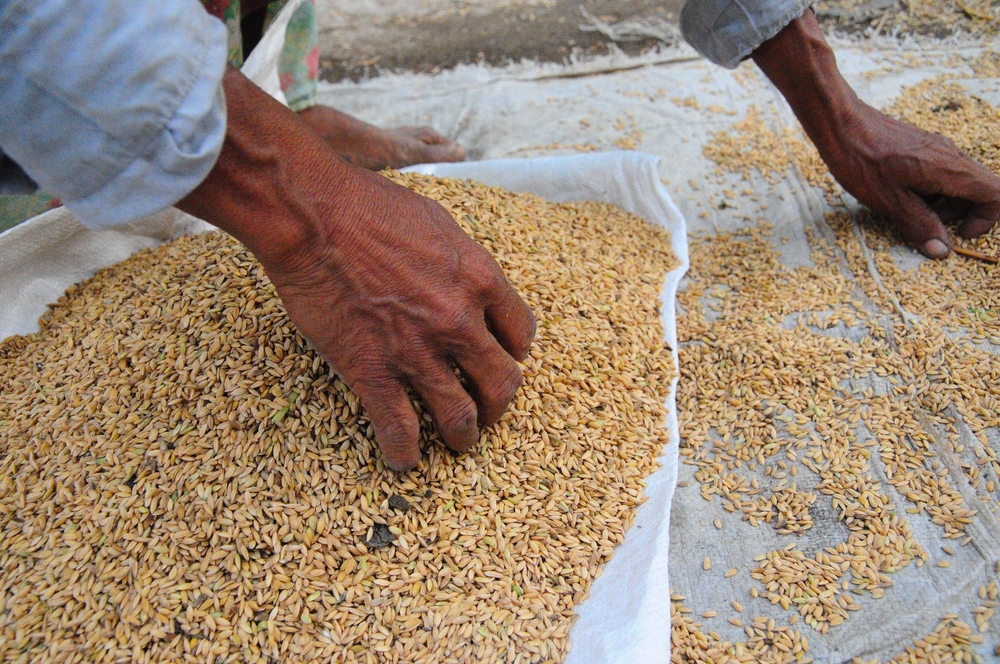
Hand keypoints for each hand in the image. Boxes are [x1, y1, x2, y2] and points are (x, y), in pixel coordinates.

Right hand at [267, 168, 534, 469]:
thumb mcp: (438, 222)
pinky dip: (404, 453)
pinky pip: (399, 429)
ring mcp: (417, 352)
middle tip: (489, 410)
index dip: (514, 351)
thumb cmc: (369, 206)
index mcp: (479, 279)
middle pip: (503, 383)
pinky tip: (404, 460)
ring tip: (458, 442)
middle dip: (499, 404)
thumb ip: (462, 260)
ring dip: (463, 436)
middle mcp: (459, 322)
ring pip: (460, 417)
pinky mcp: (373, 372)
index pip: (521, 332)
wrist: (313, 216)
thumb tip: (469, 281)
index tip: (504, 357)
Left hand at [753, 10, 999, 257]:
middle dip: (960, 215)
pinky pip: (940, 173)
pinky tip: (901, 194)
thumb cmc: (862, 160)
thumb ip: (920, 225)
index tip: (960, 234)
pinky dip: (930, 191)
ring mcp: (937, 149)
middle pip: (979, 190)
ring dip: (943, 204)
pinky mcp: (923, 148)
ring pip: (959, 182)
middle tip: (927, 225)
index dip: (987, 219)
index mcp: (950, 169)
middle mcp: (951, 156)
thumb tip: (943, 250)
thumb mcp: (890, 201)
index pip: (996, 193)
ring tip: (909, 211)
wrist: (840, 123)